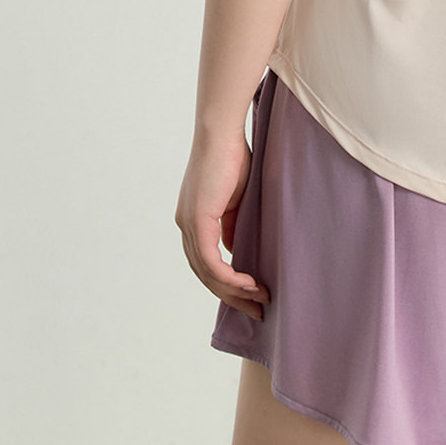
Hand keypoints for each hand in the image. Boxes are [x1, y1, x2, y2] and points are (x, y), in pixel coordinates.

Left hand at [175, 131, 271, 319]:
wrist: (221, 132)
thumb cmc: (233, 156)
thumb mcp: (236, 199)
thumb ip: (233, 224)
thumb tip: (237, 251)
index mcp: (193, 220)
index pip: (207, 263)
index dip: (228, 283)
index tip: (252, 296)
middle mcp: (186, 226)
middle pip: (205, 275)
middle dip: (232, 298)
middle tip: (257, 312)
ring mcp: (189, 225)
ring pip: (208, 274)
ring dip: (235, 292)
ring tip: (260, 301)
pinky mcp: (198, 221)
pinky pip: (212, 262)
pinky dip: (231, 278)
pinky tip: (249, 285)